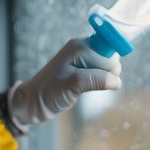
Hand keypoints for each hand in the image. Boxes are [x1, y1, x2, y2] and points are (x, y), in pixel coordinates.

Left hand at [6, 38, 121, 132]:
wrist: (34, 103)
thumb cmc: (48, 92)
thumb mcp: (72, 85)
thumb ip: (95, 79)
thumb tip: (116, 81)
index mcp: (79, 46)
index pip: (109, 50)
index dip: (110, 65)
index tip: (102, 79)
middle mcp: (83, 48)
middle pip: (111, 58)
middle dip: (107, 74)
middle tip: (89, 85)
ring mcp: (84, 59)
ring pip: (109, 67)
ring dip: (104, 80)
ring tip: (85, 88)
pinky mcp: (85, 70)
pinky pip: (103, 74)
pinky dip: (100, 83)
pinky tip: (87, 89)